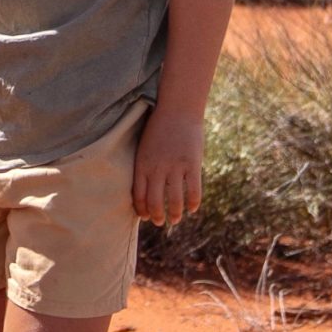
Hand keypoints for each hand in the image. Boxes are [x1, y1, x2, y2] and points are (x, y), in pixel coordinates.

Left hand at [132, 108, 203, 225]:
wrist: (177, 109)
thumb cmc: (159, 127)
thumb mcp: (144, 146)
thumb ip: (145, 166)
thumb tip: (147, 188)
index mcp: (142, 164)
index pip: (138, 195)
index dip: (142, 210)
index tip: (145, 216)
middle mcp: (157, 168)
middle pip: (155, 202)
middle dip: (157, 216)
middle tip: (161, 222)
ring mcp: (175, 167)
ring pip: (174, 201)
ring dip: (175, 214)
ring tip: (176, 219)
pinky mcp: (192, 164)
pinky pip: (193, 191)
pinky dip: (193, 203)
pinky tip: (193, 208)